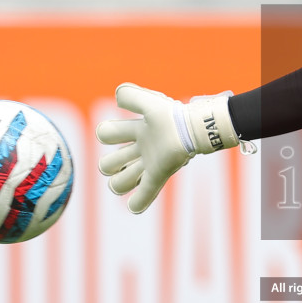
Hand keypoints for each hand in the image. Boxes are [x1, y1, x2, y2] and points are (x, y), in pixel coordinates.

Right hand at [96, 84, 237, 213]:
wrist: (196, 130)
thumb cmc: (173, 116)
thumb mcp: (149, 103)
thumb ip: (130, 96)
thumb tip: (116, 99)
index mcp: (135, 130)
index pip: (105, 135)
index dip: (107, 135)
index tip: (127, 130)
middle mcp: (140, 149)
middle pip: (107, 165)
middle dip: (111, 164)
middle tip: (129, 157)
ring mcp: (149, 164)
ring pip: (120, 182)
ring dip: (122, 181)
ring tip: (136, 173)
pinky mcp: (159, 175)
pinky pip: (144, 195)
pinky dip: (137, 203)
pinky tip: (135, 205)